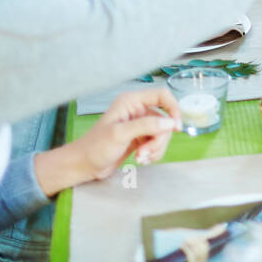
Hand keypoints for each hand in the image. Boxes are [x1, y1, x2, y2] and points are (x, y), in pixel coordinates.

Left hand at [62, 88, 180, 189]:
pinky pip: (157, 144)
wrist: (84, 165)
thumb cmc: (96, 146)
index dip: (173, 109)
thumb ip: (146, 125)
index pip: (162, 95)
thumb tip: (171, 123)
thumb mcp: (120, 134)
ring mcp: (140, 125)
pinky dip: (153, 153)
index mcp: (132, 101)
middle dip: (159, 139)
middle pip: (165, 120)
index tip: (176, 127)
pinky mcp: (141, 138)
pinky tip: (141, 159)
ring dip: (155, 149)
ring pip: (163, 134)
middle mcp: (138, 110)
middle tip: (145, 153)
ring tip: (140, 158)